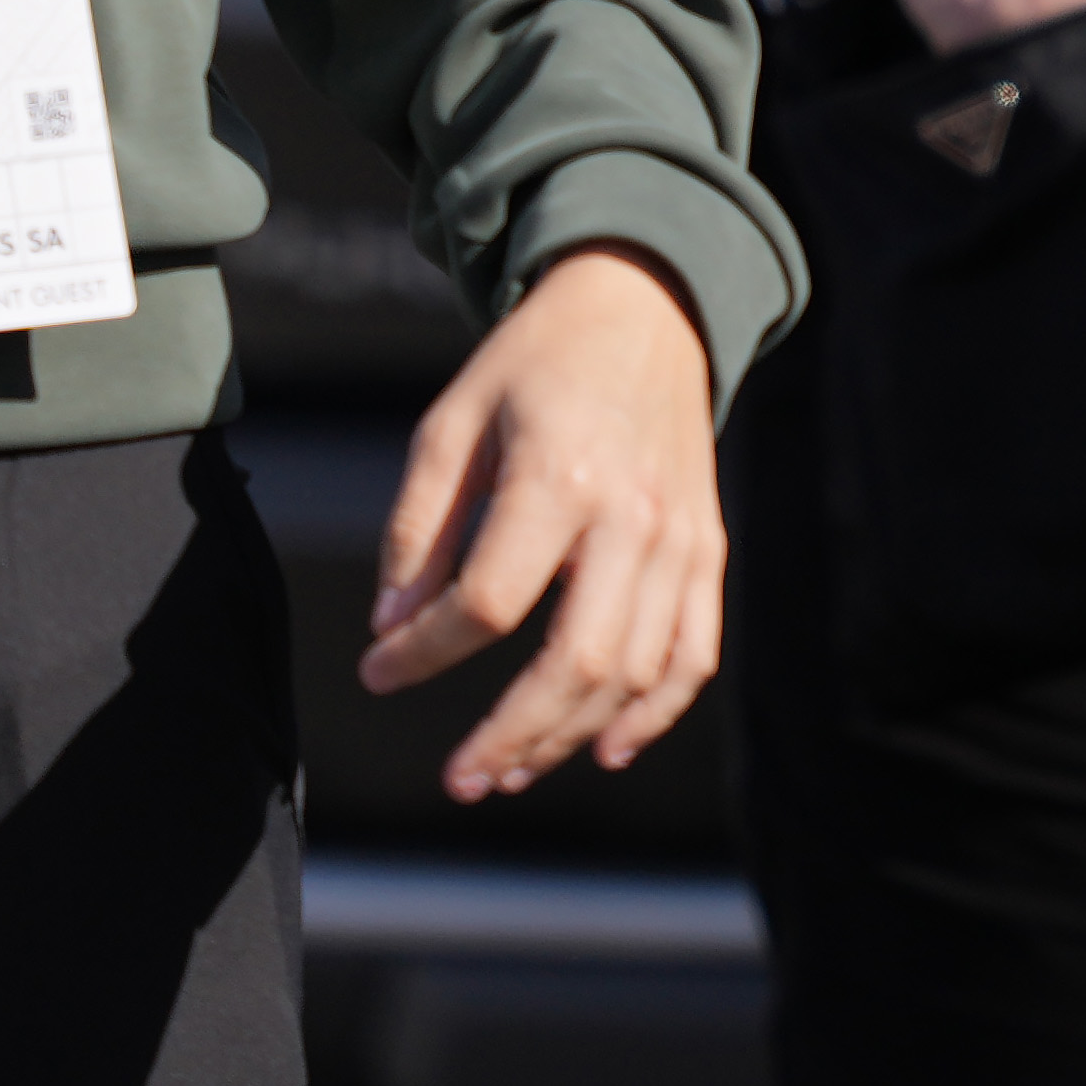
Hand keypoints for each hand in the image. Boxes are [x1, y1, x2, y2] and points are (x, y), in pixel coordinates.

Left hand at [363, 245, 726, 797]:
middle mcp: (630, 514)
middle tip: (457, 778)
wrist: (645, 307)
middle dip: (509, 736)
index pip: (486, 603)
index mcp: (557, 475)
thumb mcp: (453, 421)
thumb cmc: (535, 365)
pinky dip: (656, 714)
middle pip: (575, 661)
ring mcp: (680, 536)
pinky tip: (605, 750)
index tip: (378, 670)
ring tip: (509, 771)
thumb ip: (418, 526)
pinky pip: (693, 653)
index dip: (424, 654)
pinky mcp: (707, 548)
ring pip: (633, 672)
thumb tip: (392, 629)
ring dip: (568, 737)